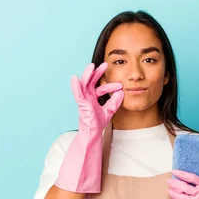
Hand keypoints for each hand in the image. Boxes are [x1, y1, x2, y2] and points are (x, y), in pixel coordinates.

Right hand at [54, 63, 123, 192]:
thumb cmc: (99, 123)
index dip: (111, 86)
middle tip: (105, 64)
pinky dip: (75, 86)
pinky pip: (77, 93)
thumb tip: (122, 92)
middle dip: (98, 73)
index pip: (102, 88)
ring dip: (88, 75)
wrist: (94, 134)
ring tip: (92, 65)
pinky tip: (75, 78)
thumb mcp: (110, 110)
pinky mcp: (81, 104)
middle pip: (92, 82)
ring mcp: (84, 100)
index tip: (121, 86)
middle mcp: (88, 97)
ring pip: (84, 84)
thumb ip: (115, 102)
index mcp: (93, 98)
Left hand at [167, 170, 198, 198]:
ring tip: (169, 189)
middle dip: (174, 183)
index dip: (182, 174)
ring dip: (173, 192)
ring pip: (181, 196)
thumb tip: (189, 182)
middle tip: (169, 181)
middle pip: (183, 186)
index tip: (175, 172)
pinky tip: (175, 197)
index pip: (191, 177)